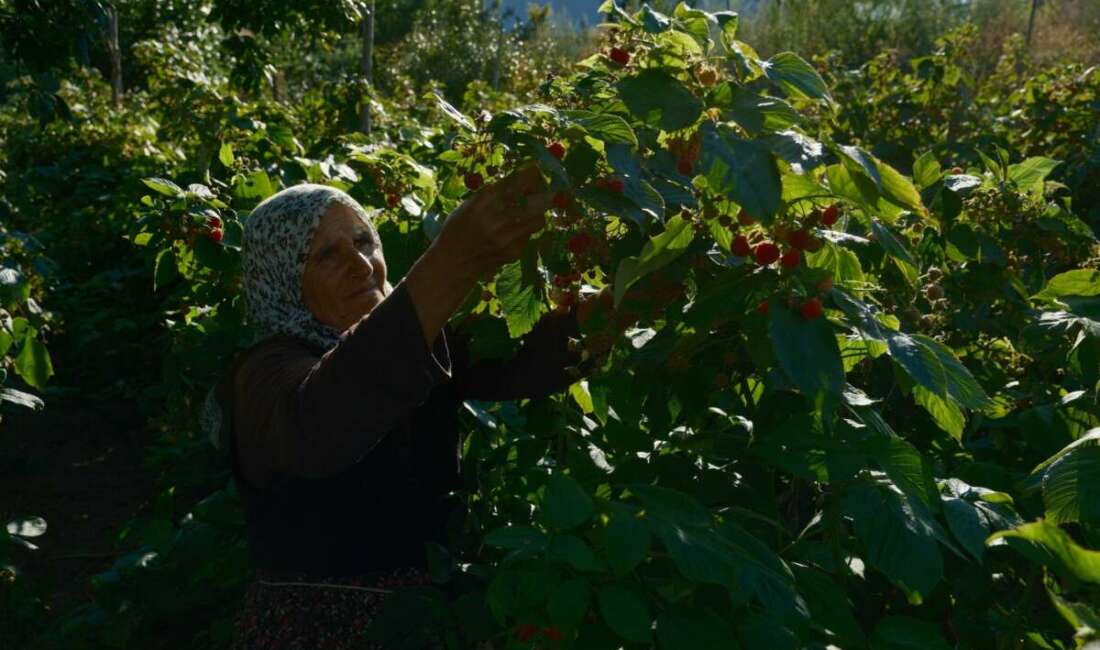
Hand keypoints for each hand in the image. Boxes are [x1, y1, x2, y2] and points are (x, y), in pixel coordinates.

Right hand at [434, 163, 553, 277]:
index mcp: (482, 204)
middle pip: (536, 202)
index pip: (515, 184)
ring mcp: (507, 239)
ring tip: (529, 210)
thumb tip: (520, 179)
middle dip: (545, 193)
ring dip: (537, 212)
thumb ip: (493, 193)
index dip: (531, 176)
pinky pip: (529, 235)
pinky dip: (525, 229)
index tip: (536, 171)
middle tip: (547, 190)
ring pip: (539, 219)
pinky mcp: (514, 253)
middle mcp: (497, 221)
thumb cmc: (458, 228)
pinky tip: (514, 230)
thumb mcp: (469, 205)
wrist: (453, 264)